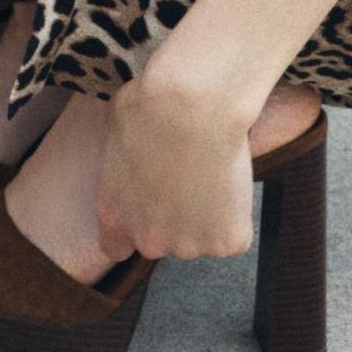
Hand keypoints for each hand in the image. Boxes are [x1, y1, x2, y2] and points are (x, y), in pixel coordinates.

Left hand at [93, 66, 257, 265]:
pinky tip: (231, 178)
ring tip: (211, 171)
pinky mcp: (226, 241)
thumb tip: (131, 151)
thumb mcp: (115, 131)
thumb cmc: (149, 104)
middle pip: (163, 241)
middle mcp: (149, 240)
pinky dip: (237, 212)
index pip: (117, 247)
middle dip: (174, 217)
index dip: (135, 226)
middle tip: (187, 177)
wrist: (192, 104)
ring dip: (206, 215)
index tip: (149, 203)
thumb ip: (121, 161)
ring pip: (200, 236)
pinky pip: (235, 233)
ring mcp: (190, 245)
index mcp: (114, 216)